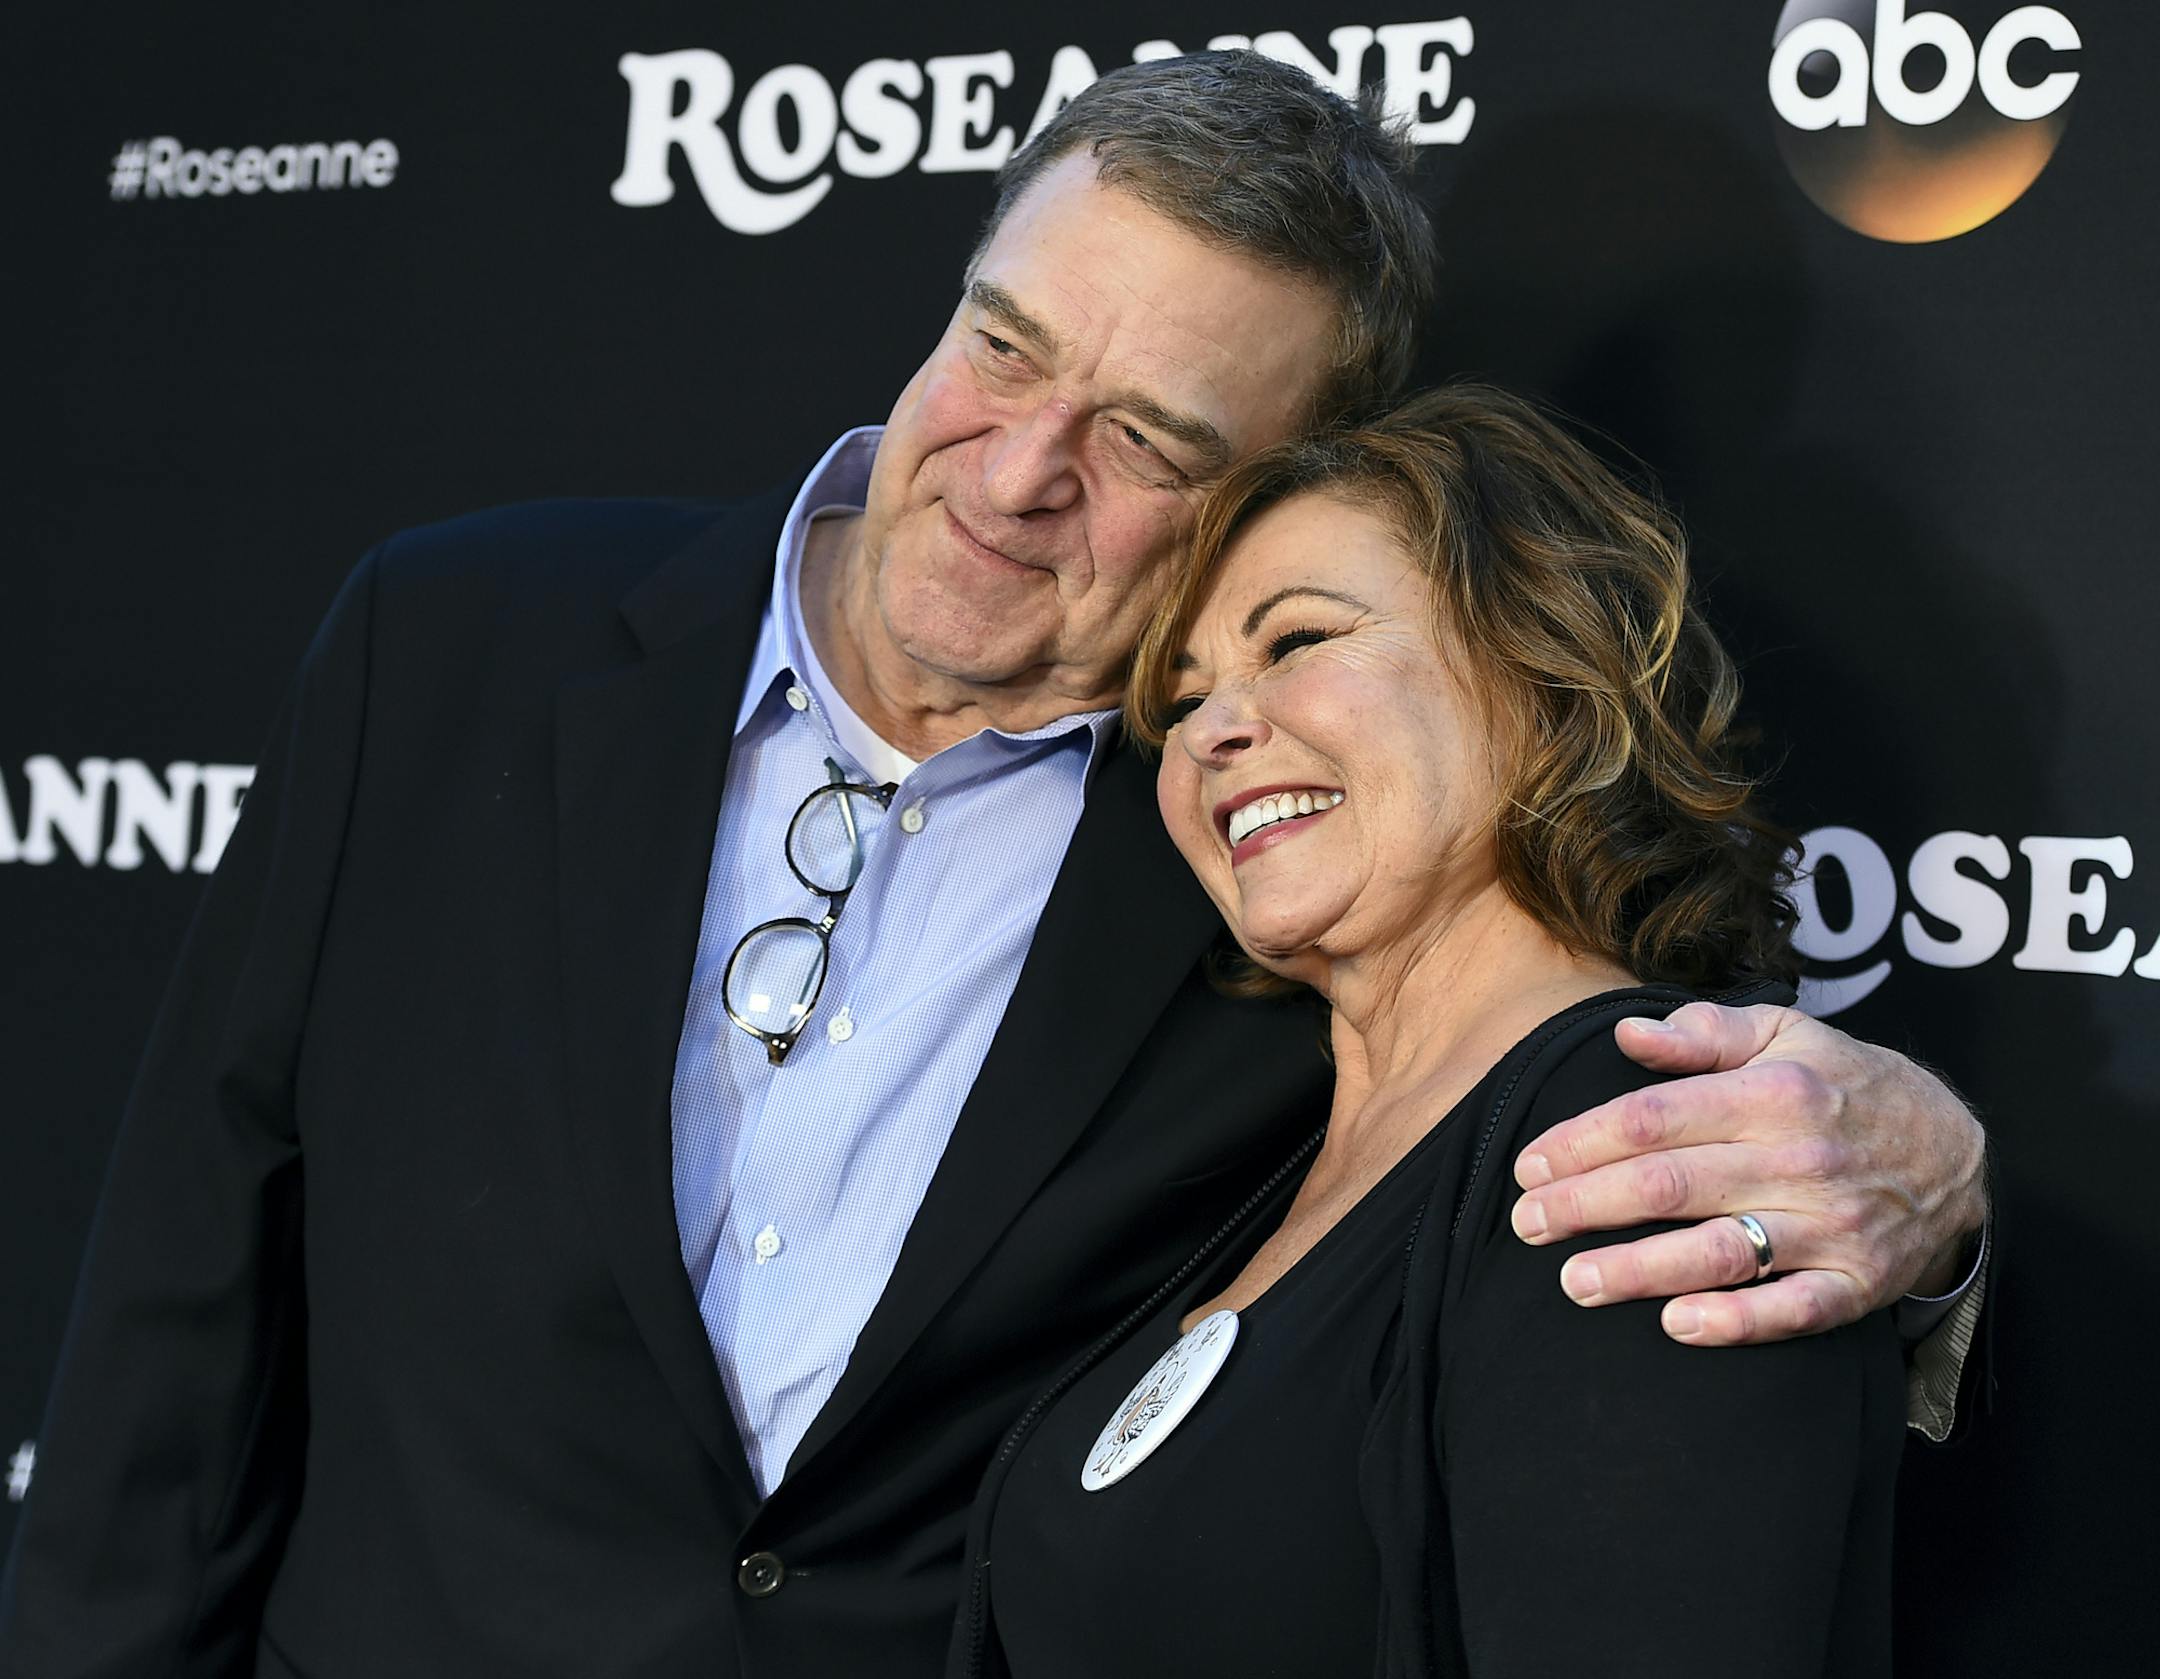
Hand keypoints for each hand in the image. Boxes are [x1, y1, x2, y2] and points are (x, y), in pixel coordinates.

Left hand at [1509, 1001, 1987, 1345]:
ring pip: (1718, 1252)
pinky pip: (1792, 1310)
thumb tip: (1628, 1035)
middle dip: (1586, 1206)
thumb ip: (1705, 1031)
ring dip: (1639, 1271)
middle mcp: (1798, 1159)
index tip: (1529, 1165)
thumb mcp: (1786, 1034)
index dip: (1582, 1142)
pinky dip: (1736, 1323)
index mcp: (1773, 1092)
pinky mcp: (1857, 1283)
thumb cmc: (1847, 1086)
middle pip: (1670, 1185)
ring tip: (1574, 1281)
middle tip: (1526, 1224)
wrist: (1958, 1151)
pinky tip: (1677, 1326)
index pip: (1655, 1118)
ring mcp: (1830, 1226)